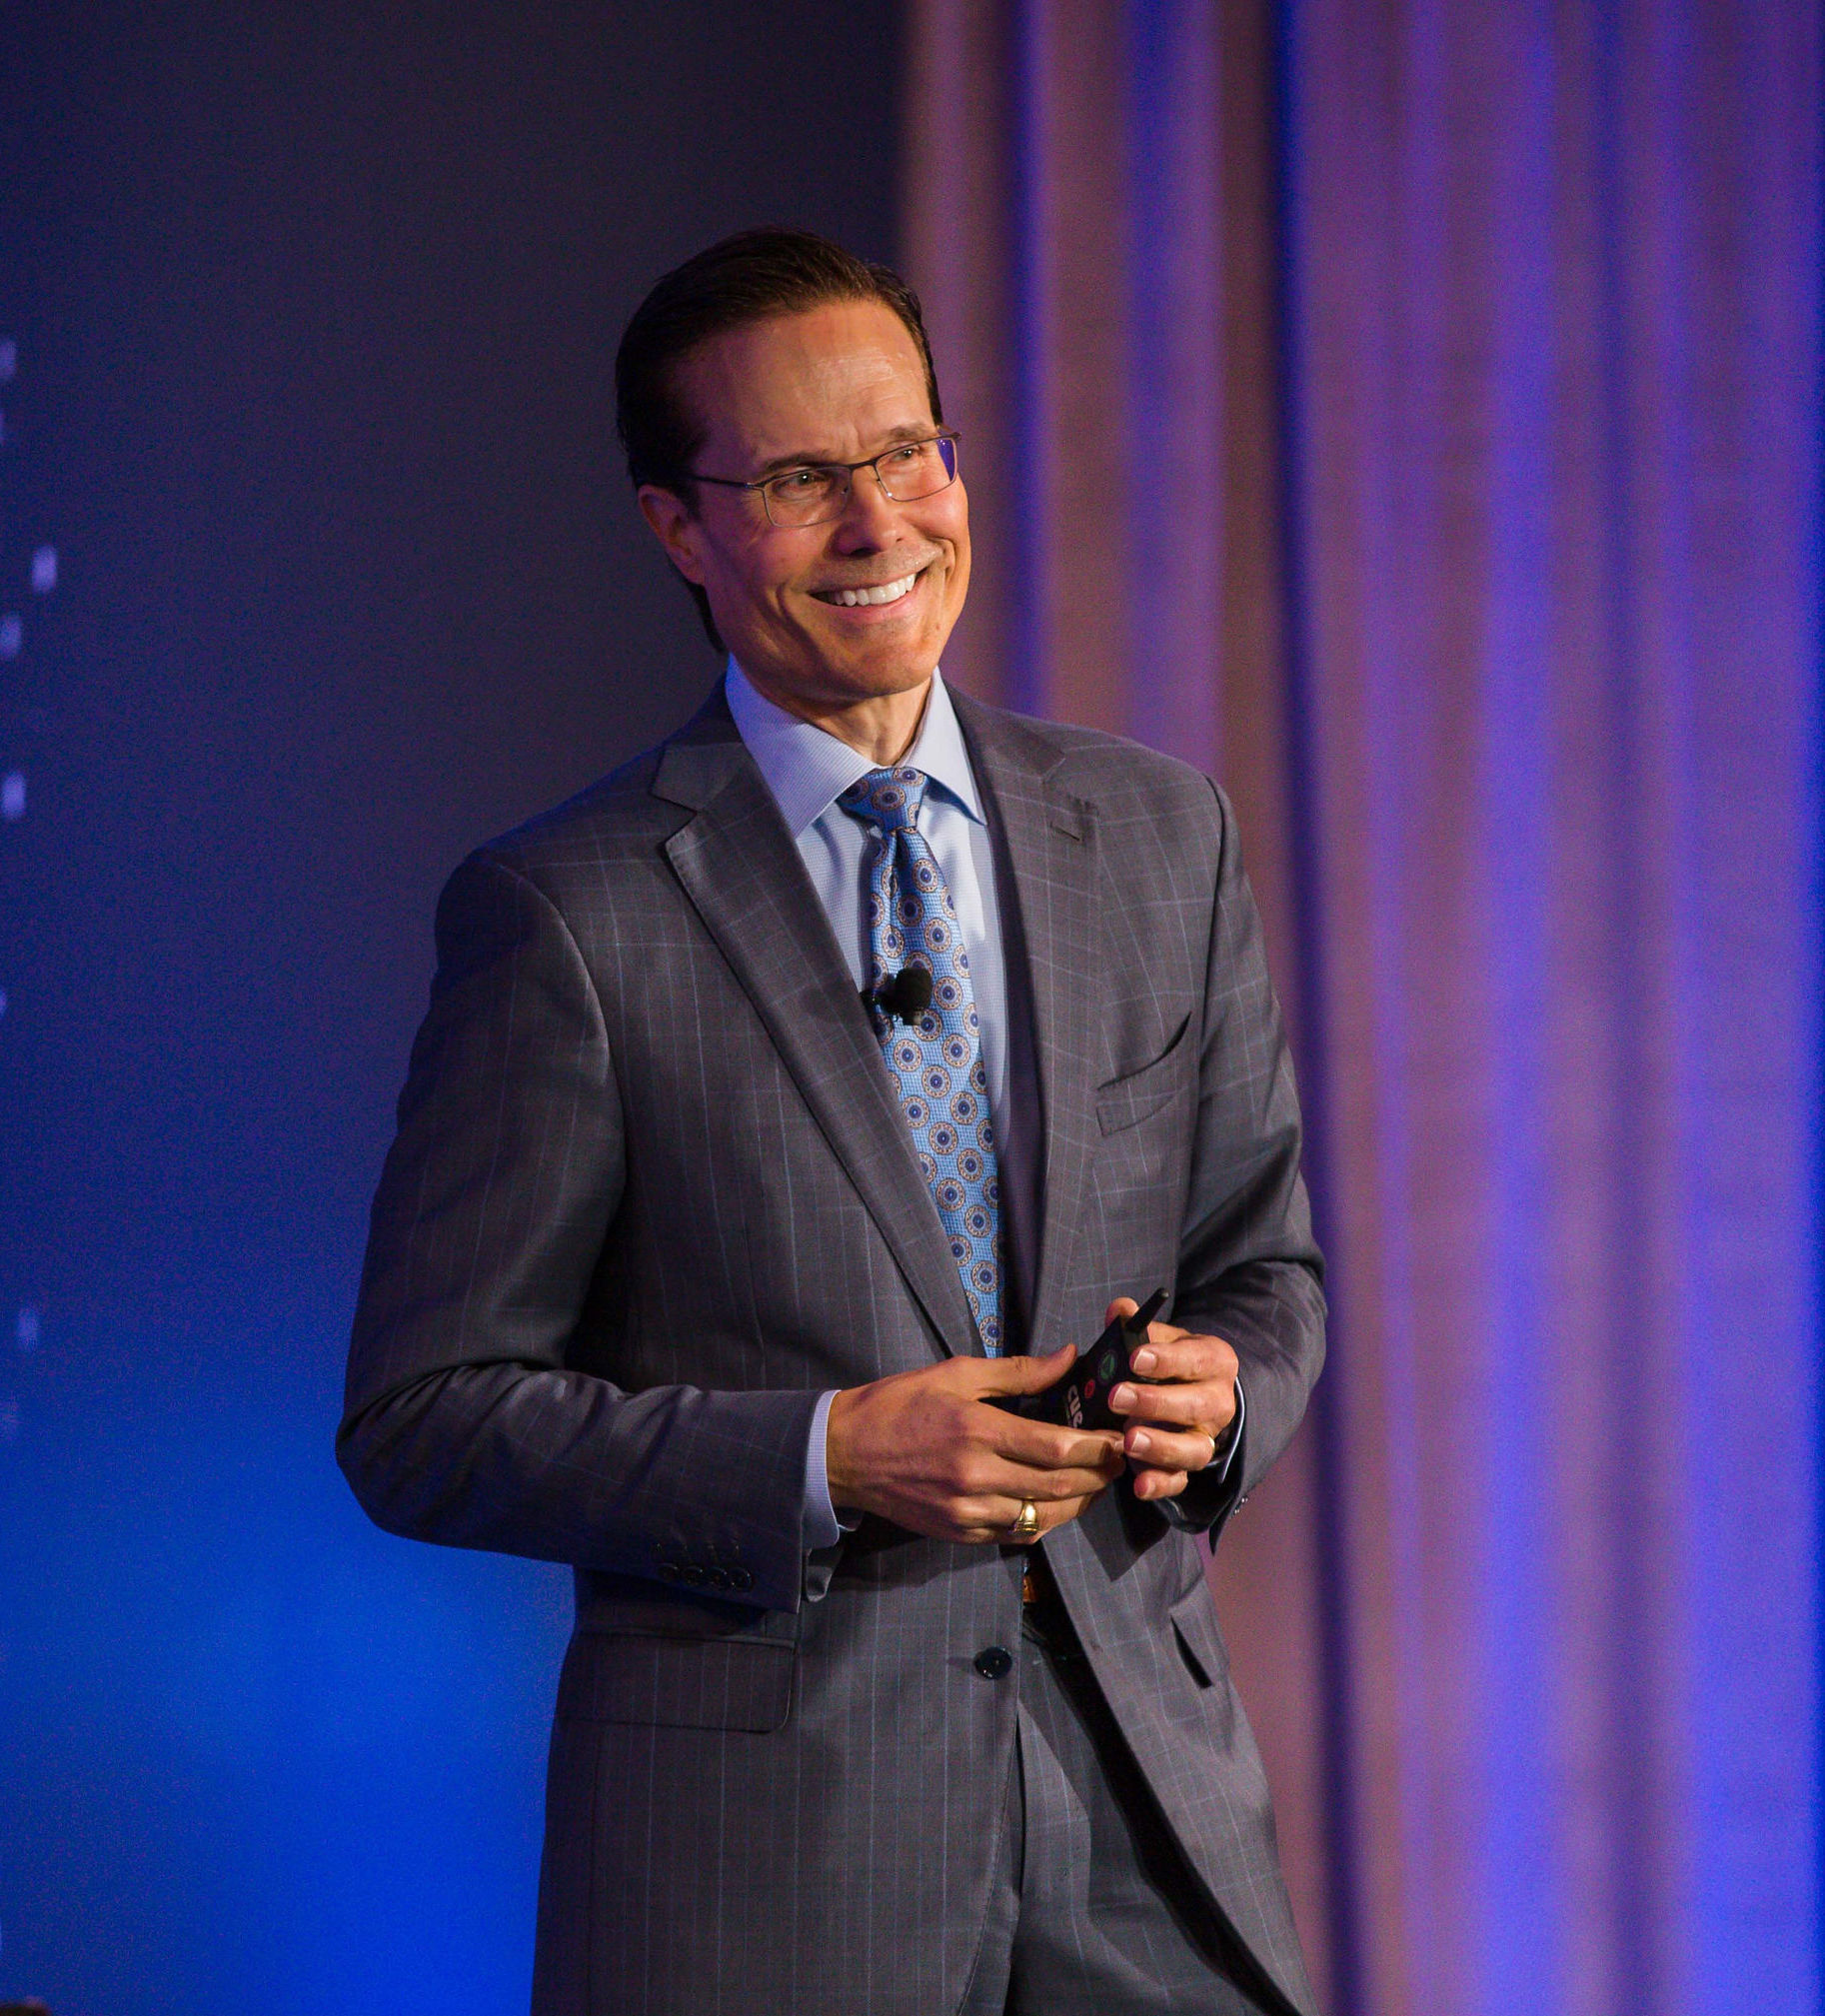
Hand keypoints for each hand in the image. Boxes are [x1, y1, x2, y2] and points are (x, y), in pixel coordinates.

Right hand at [824, 1345, 1125, 1544]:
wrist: (843, 1453)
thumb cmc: (898, 1404)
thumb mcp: (956, 1373)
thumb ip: (1018, 1371)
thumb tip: (1068, 1359)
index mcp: (975, 1430)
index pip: (1054, 1447)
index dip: (1095, 1448)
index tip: (1118, 1439)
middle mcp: (974, 1476)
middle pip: (1056, 1486)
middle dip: (1097, 1475)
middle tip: (1120, 1461)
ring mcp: (966, 1511)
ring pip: (1041, 1516)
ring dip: (1077, 1503)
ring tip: (1096, 1483)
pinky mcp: (958, 1532)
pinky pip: (1015, 1534)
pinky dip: (1043, 1521)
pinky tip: (1056, 1504)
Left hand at [1103, 1298, 1238, 1503]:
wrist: (1190, 1392)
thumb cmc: (1168, 1362)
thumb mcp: (1159, 1339)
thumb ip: (1137, 1326)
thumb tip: (1120, 1310)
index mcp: (1214, 1361)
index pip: (1196, 1359)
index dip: (1167, 1359)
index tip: (1134, 1357)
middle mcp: (1217, 1402)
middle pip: (1196, 1405)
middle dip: (1156, 1402)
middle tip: (1117, 1397)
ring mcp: (1205, 1437)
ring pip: (1194, 1449)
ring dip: (1161, 1447)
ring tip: (1128, 1440)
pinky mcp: (1188, 1466)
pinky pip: (1181, 1481)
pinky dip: (1161, 1485)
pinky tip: (1139, 1485)